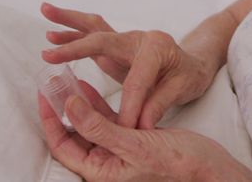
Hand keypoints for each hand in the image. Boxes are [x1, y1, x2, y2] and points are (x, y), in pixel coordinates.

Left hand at [38, 82, 251, 181]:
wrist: (207, 165)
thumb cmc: (175, 162)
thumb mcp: (132, 144)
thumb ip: (98, 127)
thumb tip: (69, 106)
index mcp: (101, 172)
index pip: (63, 146)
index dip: (51, 120)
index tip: (44, 95)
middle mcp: (106, 163)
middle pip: (73, 134)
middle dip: (62, 109)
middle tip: (52, 84)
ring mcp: (118, 151)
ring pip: (88, 124)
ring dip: (78, 103)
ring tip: (66, 79)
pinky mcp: (131, 140)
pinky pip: (106, 120)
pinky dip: (96, 104)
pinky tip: (88, 87)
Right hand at [41, 3, 213, 128]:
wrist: (194, 62)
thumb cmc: (190, 75)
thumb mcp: (183, 89)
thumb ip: (159, 104)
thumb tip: (139, 124)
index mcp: (156, 48)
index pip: (136, 81)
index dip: (129, 107)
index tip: (125, 128)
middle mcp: (138, 37)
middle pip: (103, 38)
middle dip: (75, 47)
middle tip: (50, 54)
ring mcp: (126, 38)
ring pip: (94, 27)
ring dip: (68, 20)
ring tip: (44, 10)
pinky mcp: (117, 45)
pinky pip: (93, 36)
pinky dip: (73, 33)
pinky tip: (53, 34)